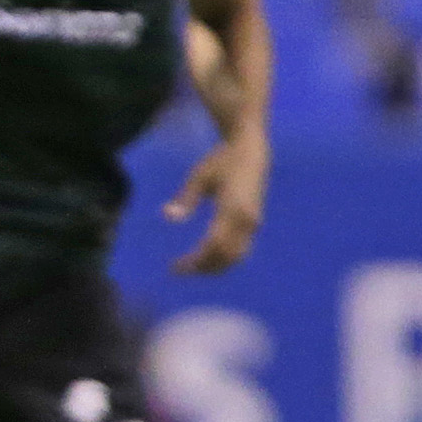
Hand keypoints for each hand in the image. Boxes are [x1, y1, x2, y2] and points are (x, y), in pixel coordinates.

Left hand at [167, 136, 266, 274]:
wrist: (251, 151)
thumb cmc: (221, 161)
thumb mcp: (199, 176)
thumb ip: (185, 198)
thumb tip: (167, 216)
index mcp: (232, 209)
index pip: (213, 244)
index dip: (195, 260)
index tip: (176, 267)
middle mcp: (247, 220)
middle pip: (226, 256)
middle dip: (204, 267)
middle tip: (179, 270)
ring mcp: (254, 223)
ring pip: (237, 256)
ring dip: (215, 266)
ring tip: (191, 267)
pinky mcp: (255, 223)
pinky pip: (241, 249)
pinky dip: (224, 258)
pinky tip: (206, 258)